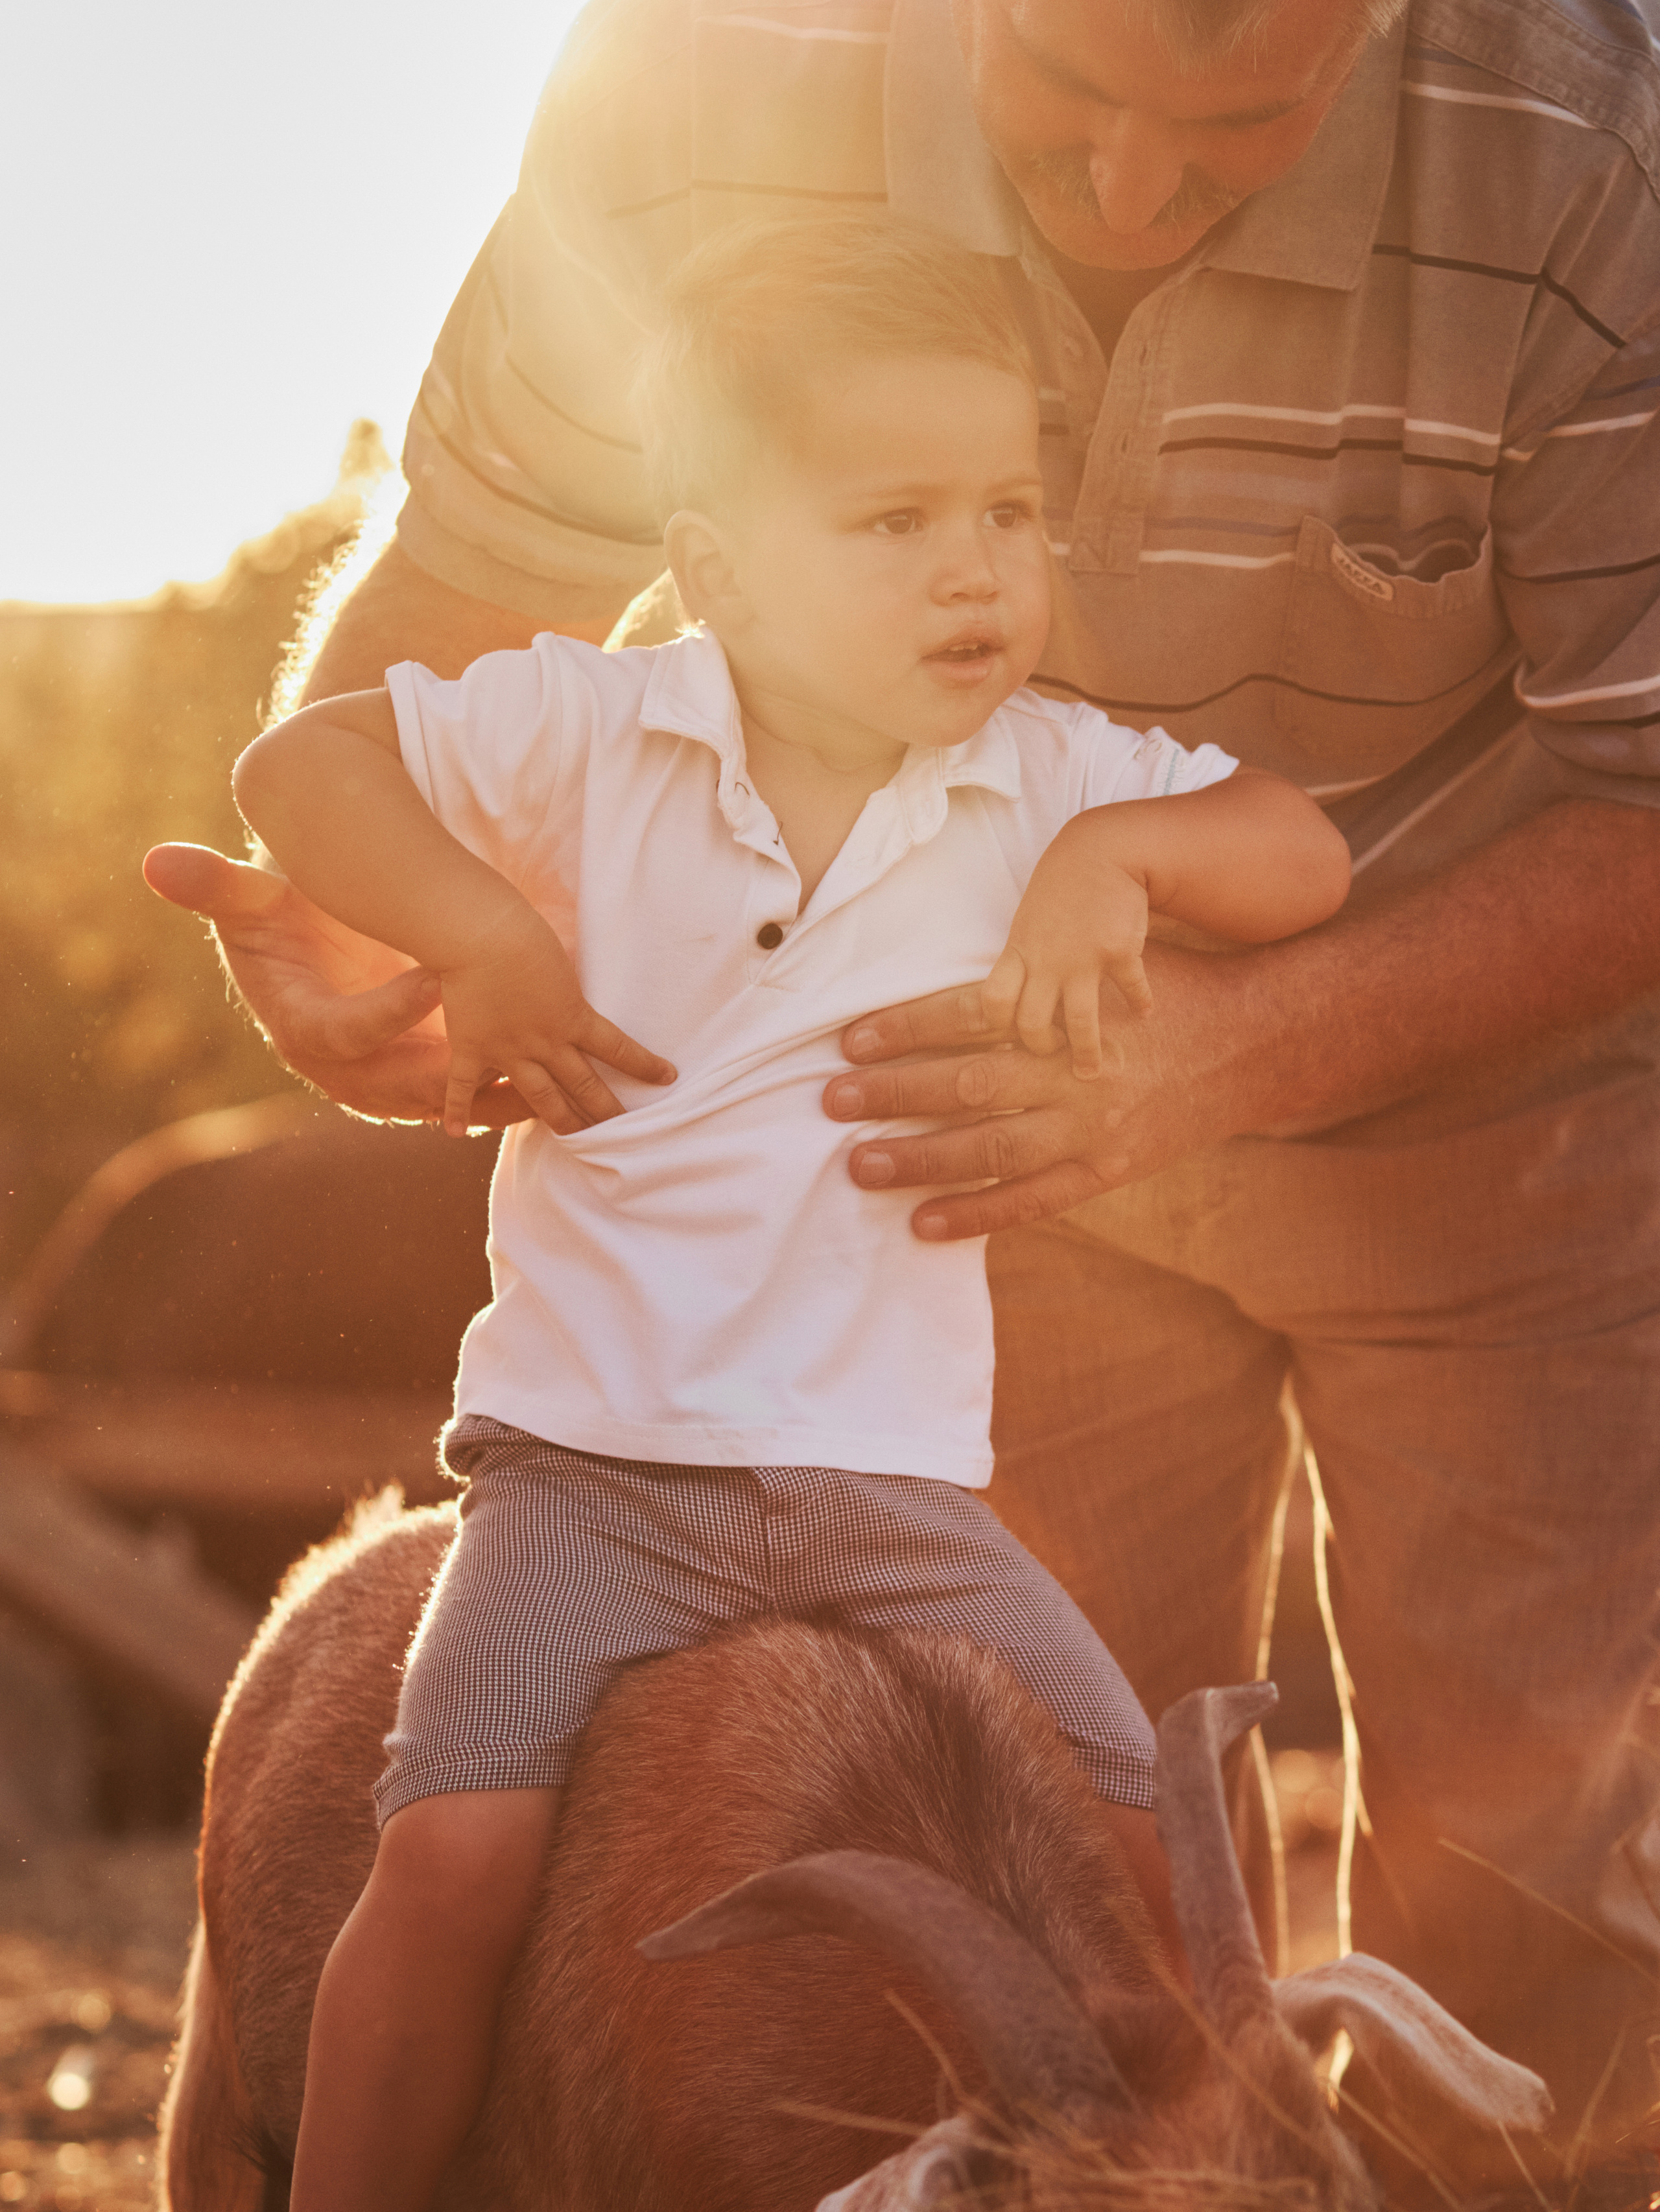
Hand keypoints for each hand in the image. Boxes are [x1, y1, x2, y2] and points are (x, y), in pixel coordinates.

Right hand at [142, 843, 527, 1124]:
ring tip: (537, 1091)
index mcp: (296, 1022)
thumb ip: (214, 884)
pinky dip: (493, 1101)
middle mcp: (334, 1068)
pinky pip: (453, 1102)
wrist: (305, 943)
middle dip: (449, 1078)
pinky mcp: (409, 1080)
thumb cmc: (278, 913)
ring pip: (430, 1105)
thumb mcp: (247, 895)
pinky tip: (541, 1095)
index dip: (385, 1013)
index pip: (340, 1032)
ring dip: (484, 1101)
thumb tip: (157, 860)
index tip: (432, 982)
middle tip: (505, 1059)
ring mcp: (375, 1081)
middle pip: (393, 1087)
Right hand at [437, 902, 675, 1136]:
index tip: (668, 1078)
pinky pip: (464, 1087)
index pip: (619, 1049)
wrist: (483, 936)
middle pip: (585, 1086)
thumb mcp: (562, 960)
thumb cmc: (525, 934)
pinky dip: (458, 1109)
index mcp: (573, 1017)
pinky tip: (454, 1133)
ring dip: (562, 1121)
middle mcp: (546, 1043)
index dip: (645, 1066)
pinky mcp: (472, 1049)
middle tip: (624, 1130)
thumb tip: (574, 989)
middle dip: (607, 1111)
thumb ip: (569, 986)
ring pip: (542, 1098)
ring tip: (576, 1140)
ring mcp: (509, 1051)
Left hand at [823, 947, 1261, 1240]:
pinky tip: (922, 1223)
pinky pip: (1033, 1200)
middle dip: (895, 1093)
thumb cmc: (1172, 991)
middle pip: (968, 1084)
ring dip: (920, 1157)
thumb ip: (1040, 980)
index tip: (849, 1039)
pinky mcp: (1108, 1168)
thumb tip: (958, 989)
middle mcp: (1077, 1073)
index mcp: (1071, 1013)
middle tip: (832, 1100)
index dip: (907, 1028)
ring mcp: (1093, 1128)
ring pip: (991, 1147)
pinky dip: (976, 1214)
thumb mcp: (1109, 964)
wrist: (1259, 1042)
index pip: (971, 1016)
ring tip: (859, 1163)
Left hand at [980, 844, 1152, 1078]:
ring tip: (1093, 1072)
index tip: (1010, 1040)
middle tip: (1053, 1060)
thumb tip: (1014, 1000)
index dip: (999, 1028)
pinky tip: (1146, 1013)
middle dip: (1041, 1050)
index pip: (993, 1004)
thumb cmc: (1061, 887)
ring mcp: (1084, 959)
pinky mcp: (1120, 953)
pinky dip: (1139, 1004)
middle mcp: (1047, 961)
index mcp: (1019, 952)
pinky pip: (1130, 991)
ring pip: (1080, 1022)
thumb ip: (1023, 960)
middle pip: (1031, 1024)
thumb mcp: (1028, 921)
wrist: (1102, 851)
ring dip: (1087, 1052)